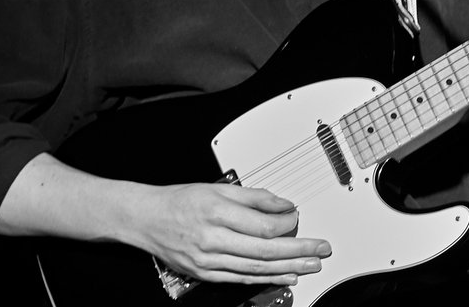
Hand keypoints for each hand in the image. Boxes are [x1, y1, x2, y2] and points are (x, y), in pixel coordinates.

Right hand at [133, 183, 331, 285]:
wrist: (147, 219)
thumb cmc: (181, 201)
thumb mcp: (219, 189)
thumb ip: (254, 197)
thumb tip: (283, 204)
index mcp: (217, 213)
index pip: (261, 225)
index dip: (285, 224)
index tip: (299, 217)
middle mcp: (213, 239)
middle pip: (264, 249)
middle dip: (298, 250)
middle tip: (321, 249)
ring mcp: (209, 261)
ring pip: (256, 267)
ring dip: (288, 268)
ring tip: (311, 265)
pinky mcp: (206, 273)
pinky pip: (242, 278)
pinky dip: (266, 278)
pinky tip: (285, 276)